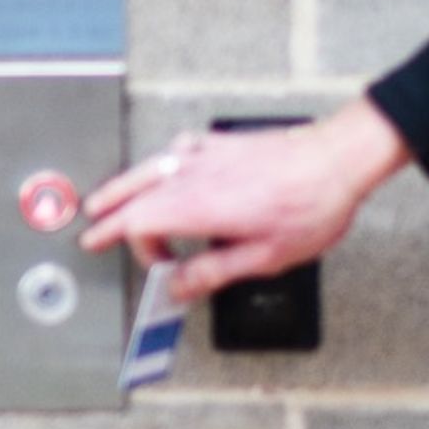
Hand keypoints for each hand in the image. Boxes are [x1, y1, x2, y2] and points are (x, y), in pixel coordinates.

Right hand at [81, 95, 411, 298]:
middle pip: (133, 194)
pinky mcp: (220, 143)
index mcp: (197, 207)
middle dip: (108, 214)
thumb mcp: (264, 256)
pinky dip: (163, 162)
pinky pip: (178, 150)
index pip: (139, 225)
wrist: (337, 159)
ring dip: (123, 187)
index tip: (155, 269)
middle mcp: (193, 176)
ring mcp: (205, 154)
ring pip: (148, 169)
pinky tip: (167, 166)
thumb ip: (213, 271)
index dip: (136, 250)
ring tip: (105, 198)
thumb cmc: (309, 206)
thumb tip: (178, 285)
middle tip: (91, 229)